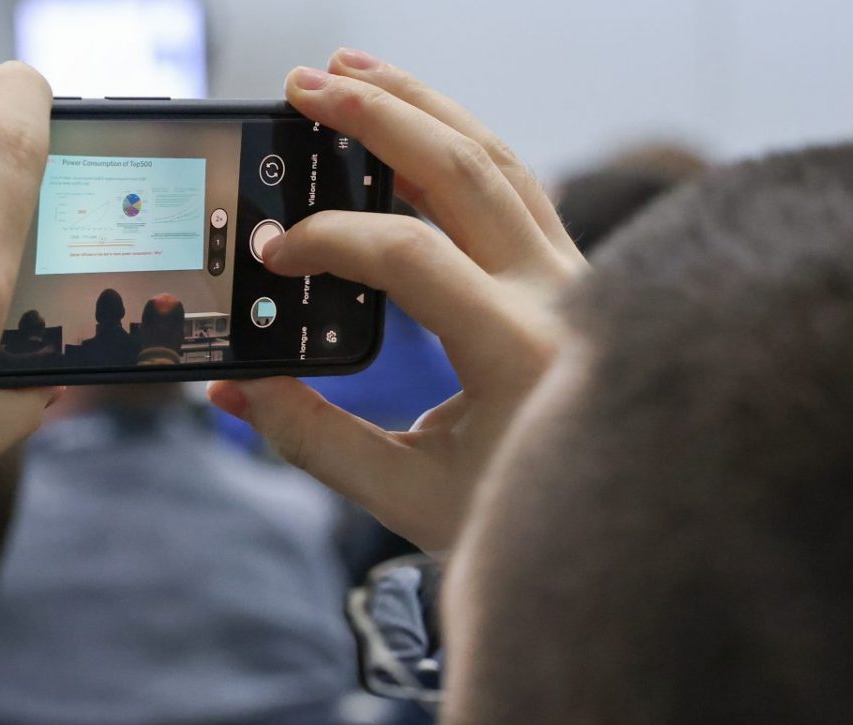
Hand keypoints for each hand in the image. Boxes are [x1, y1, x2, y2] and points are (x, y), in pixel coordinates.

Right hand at [209, 49, 585, 552]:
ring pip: (496, 158)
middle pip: (463, 169)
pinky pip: (513, 183)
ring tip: (350, 70)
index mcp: (518, 350)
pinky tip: (406, 124)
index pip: (410, 256)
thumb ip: (310, 438)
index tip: (272, 254)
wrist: (620, 525)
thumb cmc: (513, 517)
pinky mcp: (570, 270)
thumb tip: (232, 386)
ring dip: (420, 106)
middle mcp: (558, 296)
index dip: (328, 240)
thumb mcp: (402, 492)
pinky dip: (455, 142)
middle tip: (303, 88)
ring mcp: (574, 274)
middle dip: (376, 118)